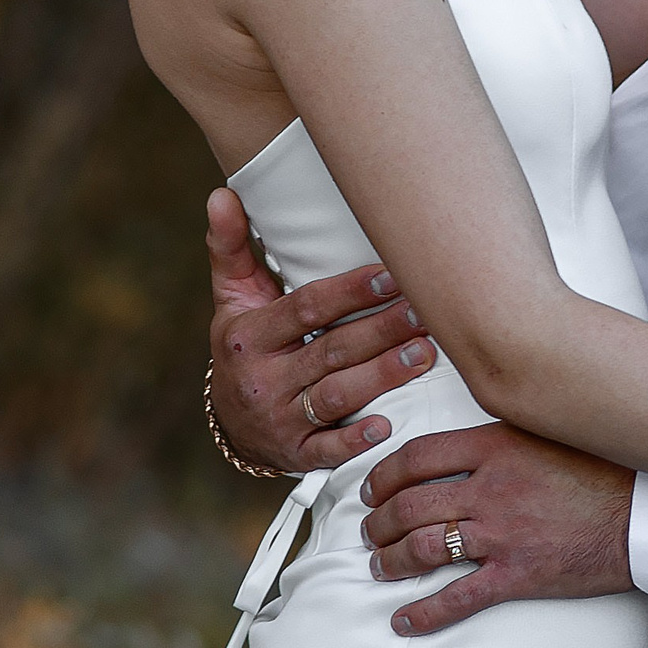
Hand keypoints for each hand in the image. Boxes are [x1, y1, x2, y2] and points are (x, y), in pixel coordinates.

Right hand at [207, 187, 436, 472]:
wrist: (231, 422)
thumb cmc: (246, 345)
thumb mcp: (233, 298)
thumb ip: (232, 247)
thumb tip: (222, 194)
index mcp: (249, 335)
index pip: (305, 308)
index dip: (350, 292)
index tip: (392, 274)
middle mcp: (262, 378)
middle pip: (330, 350)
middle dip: (380, 331)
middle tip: (426, 312)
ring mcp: (279, 419)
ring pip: (336, 395)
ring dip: (381, 377)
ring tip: (424, 355)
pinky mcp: (296, 454)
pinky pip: (327, 450)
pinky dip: (355, 441)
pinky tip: (388, 426)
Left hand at [357, 422, 632, 635]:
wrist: (644, 513)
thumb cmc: (604, 471)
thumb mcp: (548, 435)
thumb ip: (503, 438)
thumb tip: (466, 445)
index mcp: (497, 446)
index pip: (419, 456)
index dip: (385, 474)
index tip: (373, 486)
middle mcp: (492, 488)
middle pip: (411, 504)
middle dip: (378, 522)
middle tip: (370, 531)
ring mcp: (502, 533)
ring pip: (423, 547)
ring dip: (391, 561)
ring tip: (381, 566)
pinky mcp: (516, 574)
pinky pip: (457, 597)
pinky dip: (423, 613)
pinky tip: (405, 619)